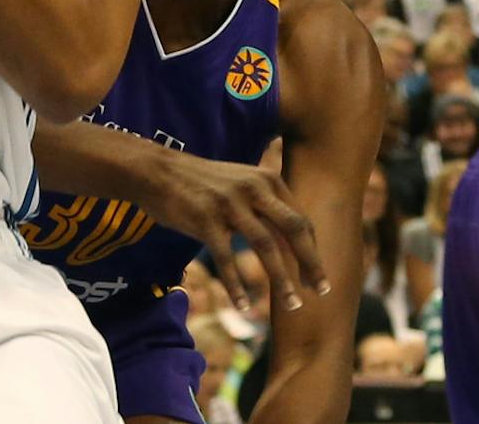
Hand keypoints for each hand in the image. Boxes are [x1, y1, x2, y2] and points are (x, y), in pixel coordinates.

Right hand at [136, 151, 327, 315]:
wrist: (158, 172)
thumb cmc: (203, 183)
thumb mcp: (242, 181)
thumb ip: (268, 199)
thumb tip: (296, 227)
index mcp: (268, 180)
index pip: (300, 220)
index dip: (312, 251)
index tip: (317, 277)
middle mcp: (254, 188)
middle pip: (293, 229)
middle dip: (311, 263)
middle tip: (320, 292)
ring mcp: (229, 203)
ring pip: (265, 246)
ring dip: (281, 279)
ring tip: (292, 304)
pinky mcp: (205, 219)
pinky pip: (227, 258)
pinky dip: (237, 285)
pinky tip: (243, 306)